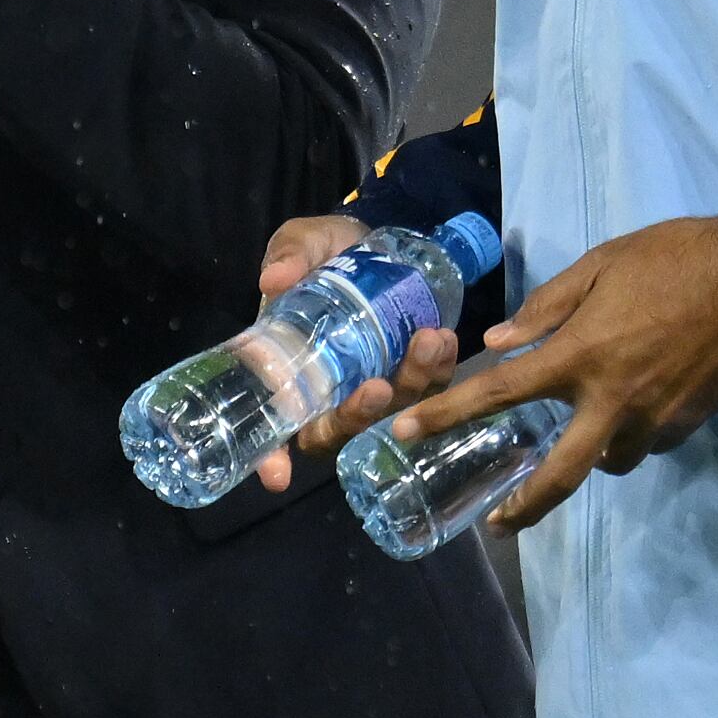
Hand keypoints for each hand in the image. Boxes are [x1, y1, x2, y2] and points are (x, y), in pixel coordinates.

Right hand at [249, 213, 462, 492]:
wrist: (373, 240)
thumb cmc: (325, 251)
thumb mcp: (302, 243)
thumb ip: (289, 256)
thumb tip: (273, 280)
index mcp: (289, 368)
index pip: (274, 425)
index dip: (272, 457)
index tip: (278, 477)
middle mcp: (329, 388)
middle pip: (338, 431)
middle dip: (359, 418)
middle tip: (379, 386)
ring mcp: (373, 382)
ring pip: (391, 412)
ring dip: (411, 386)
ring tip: (429, 341)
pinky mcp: (411, 372)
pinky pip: (428, 388)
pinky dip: (439, 370)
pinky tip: (445, 340)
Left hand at [376, 214, 717, 532]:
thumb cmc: (673, 259)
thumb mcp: (600, 264)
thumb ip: (546, 309)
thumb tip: (498, 343)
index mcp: (581, 355)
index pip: (501, 393)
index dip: (449, 414)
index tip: (406, 434)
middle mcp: (613, 400)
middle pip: (561, 473)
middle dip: (526, 507)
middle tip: (498, 525)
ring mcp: (656, 420)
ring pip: (610, 461)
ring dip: (590, 454)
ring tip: (584, 431)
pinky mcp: (691, 424)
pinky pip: (647, 444)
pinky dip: (630, 436)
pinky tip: (633, 409)